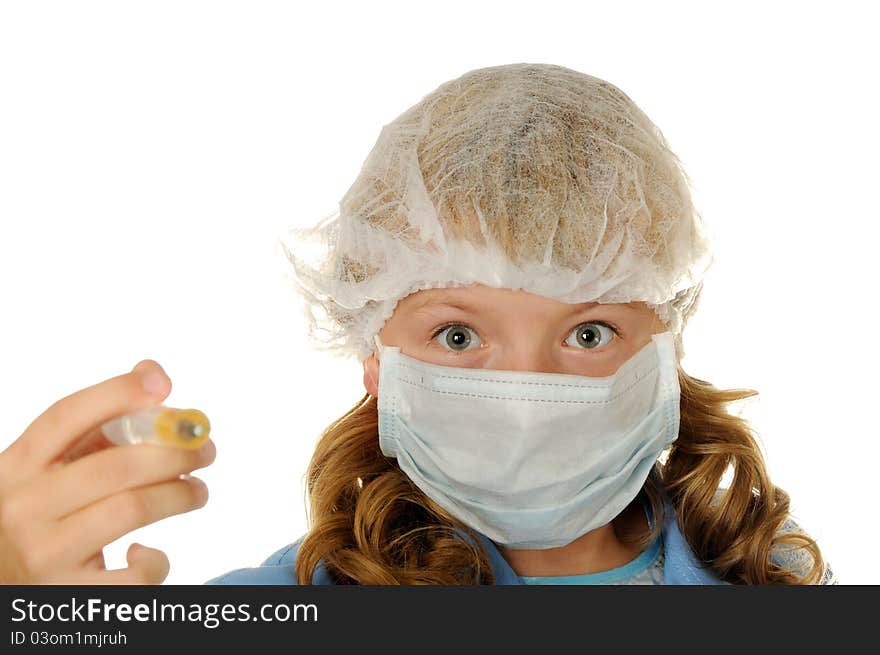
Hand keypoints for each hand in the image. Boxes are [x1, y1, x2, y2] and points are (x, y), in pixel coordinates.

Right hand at [0, 360, 214, 583]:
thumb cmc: (37, 516)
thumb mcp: (47, 469)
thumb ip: (97, 425)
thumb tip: (153, 374)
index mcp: (15, 466)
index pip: (65, 417)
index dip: (117, 393)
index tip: (164, 383)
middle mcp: (23, 507)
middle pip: (116, 465)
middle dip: (175, 453)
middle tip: (206, 450)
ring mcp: (43, 554)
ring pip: (132, 509)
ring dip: (180, 495)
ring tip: (197, 491)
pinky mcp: (68, 594)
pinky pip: (133, 575)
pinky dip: (156, 562)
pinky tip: (149, 552)